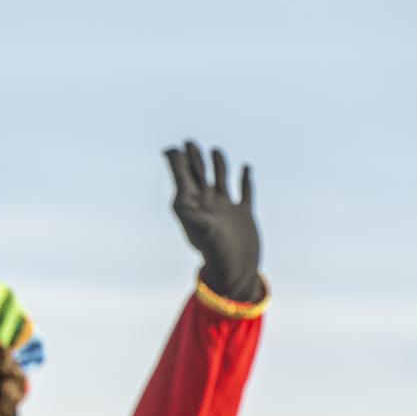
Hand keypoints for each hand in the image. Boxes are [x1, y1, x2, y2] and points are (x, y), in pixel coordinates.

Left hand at [166, 140, 260, 303]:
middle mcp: (208, 206)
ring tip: (214, 150)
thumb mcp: (200, 229)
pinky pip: (244, 192)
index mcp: (193, 207)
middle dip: (193, 159)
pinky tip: (245, 169)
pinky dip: (245, 180)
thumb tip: (179, 198)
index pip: (182, 178)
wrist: (235, 273)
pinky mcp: (244, 215)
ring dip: (218, 165)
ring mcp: (226, 210)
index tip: (171, 149)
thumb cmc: (216, 254)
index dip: (176, 162)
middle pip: (199, 176)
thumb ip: (189, 211)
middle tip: (188, 142)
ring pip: (221, 180)